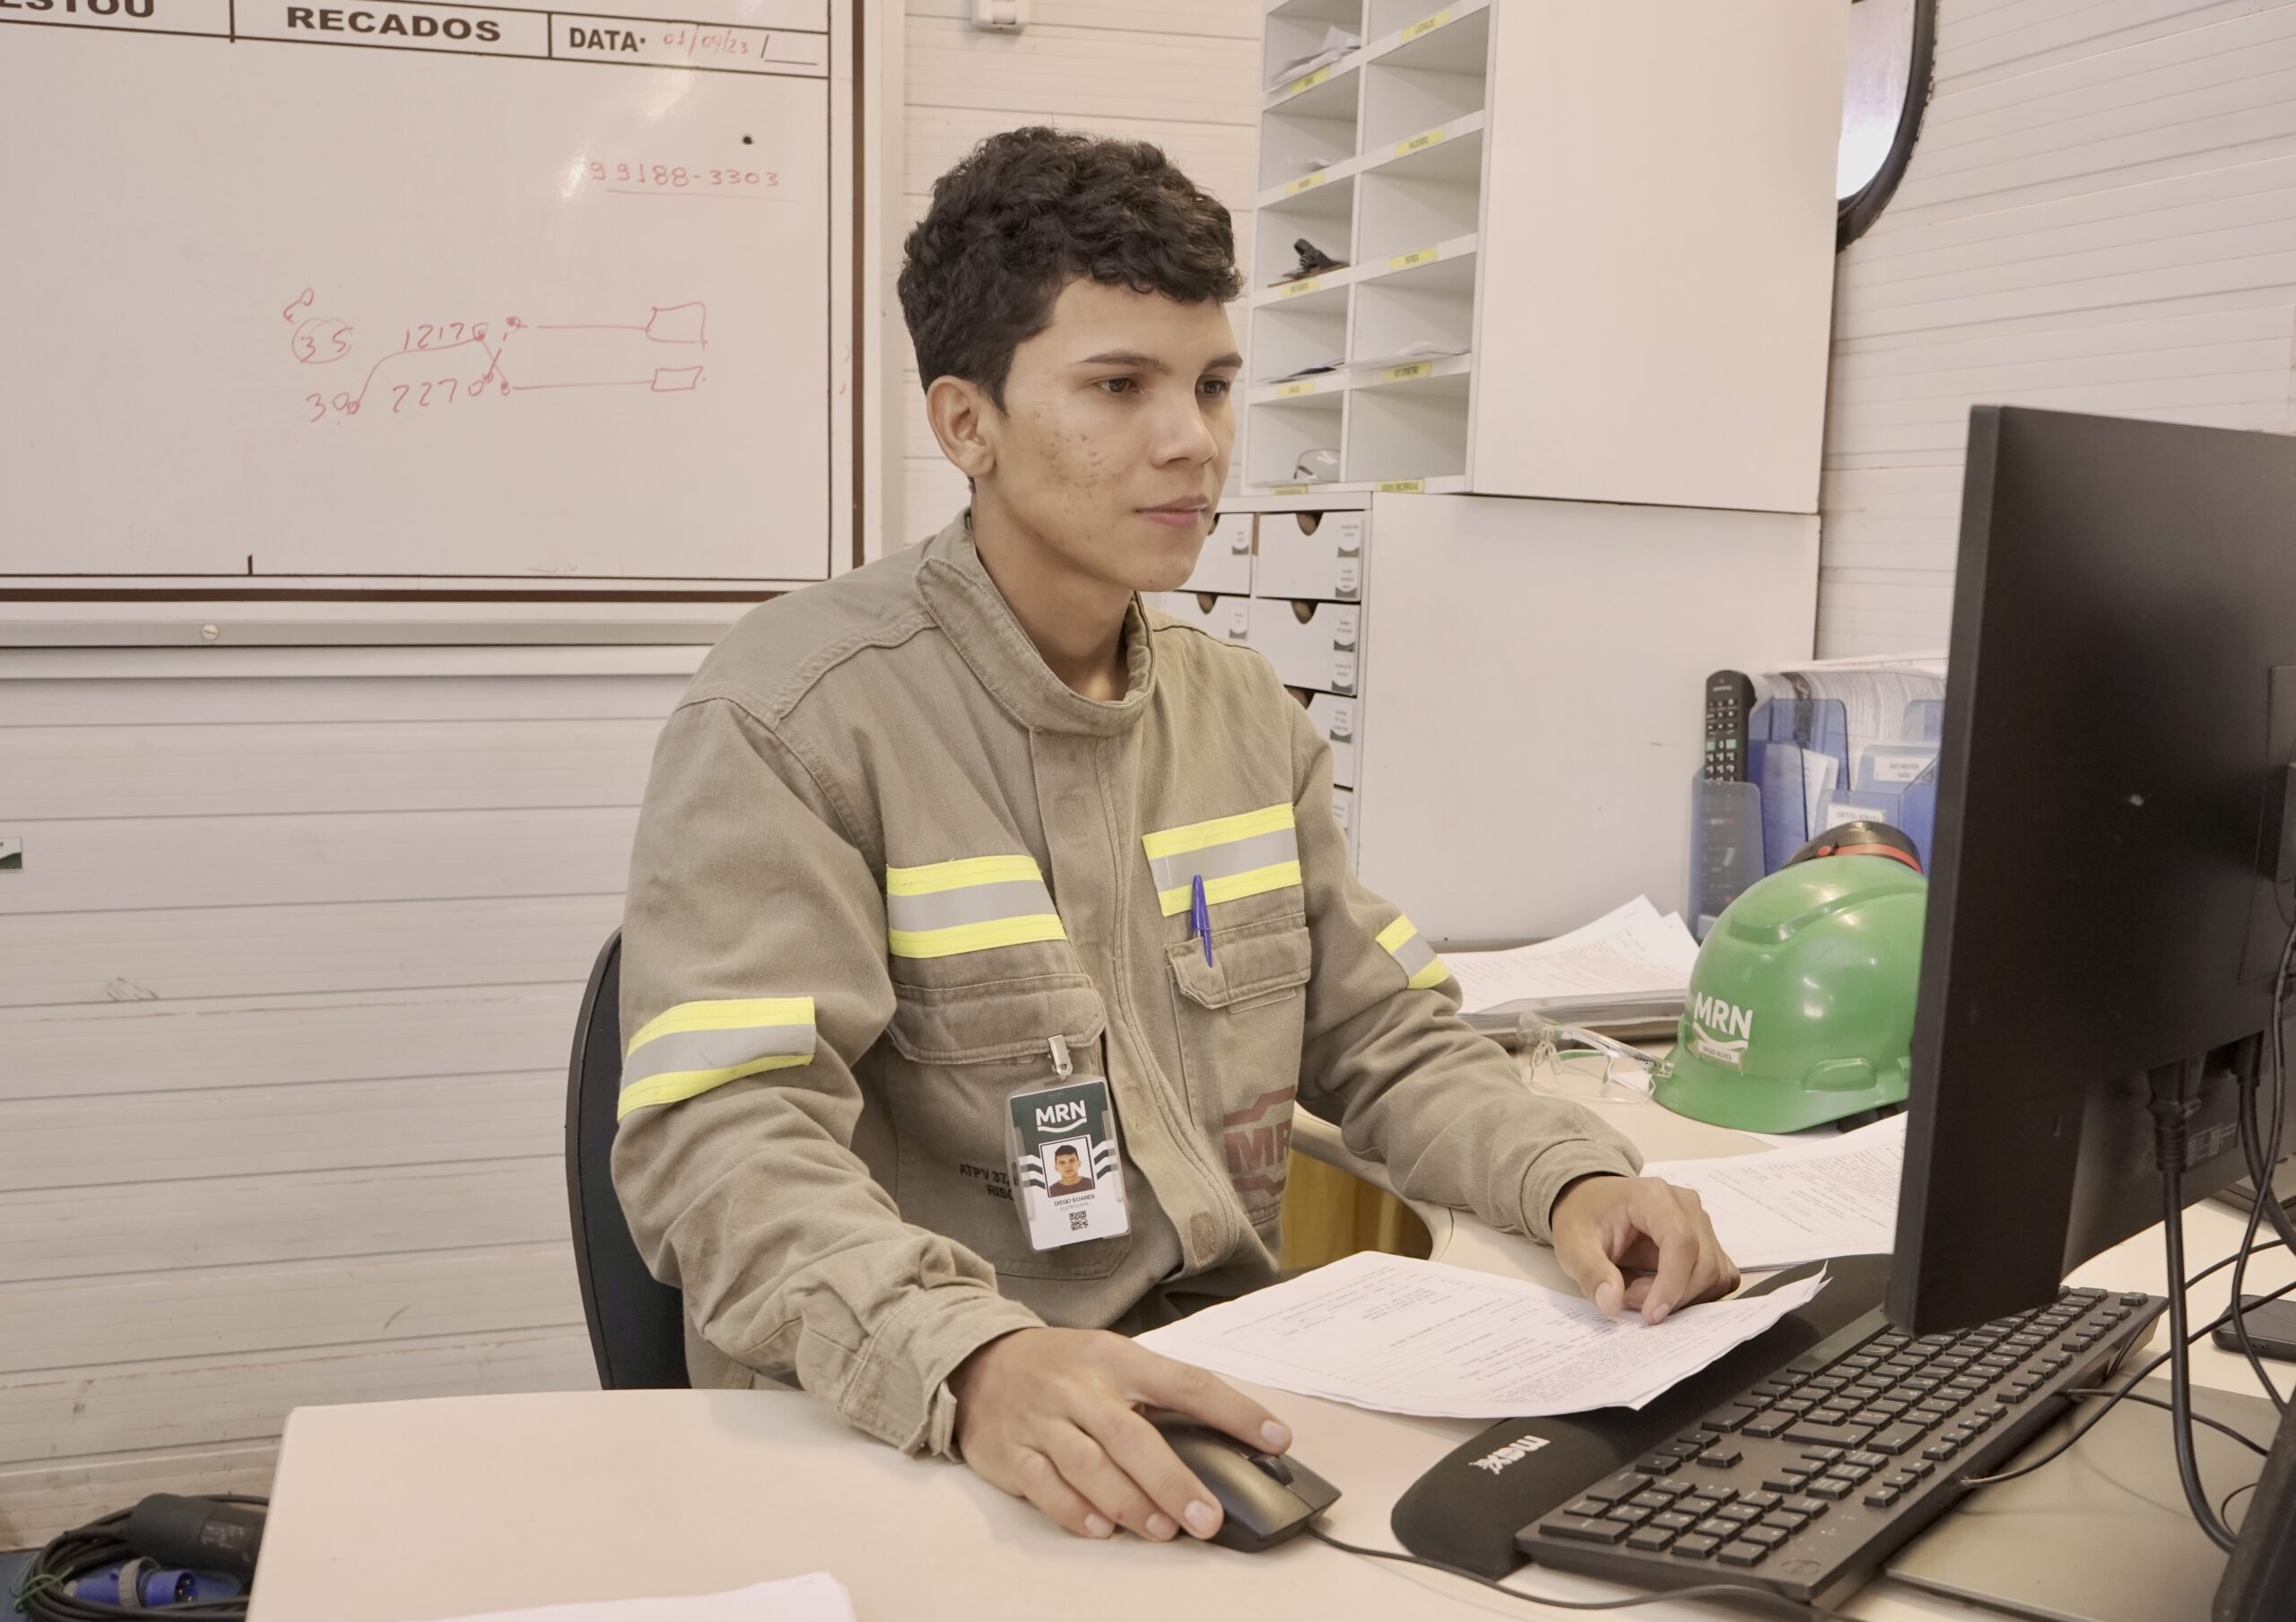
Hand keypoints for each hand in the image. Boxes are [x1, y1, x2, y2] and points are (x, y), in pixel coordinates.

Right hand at [948, 1326, 1290, 1542]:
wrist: (979, 1361)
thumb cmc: (1061, 1367)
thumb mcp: (1109, 1360)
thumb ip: (1155, 1397)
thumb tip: (1217, 1446)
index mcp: (1117, 1359)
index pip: (1186, 1383)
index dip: (1234, 1411)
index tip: (1276, 1439)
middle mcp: (1081, 1388)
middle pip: (1133, 1437)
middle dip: (1174, 1481)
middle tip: (1208, 1518)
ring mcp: (1044, 1421)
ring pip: (1090, 1466)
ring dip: (1130, 1503)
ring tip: (1162, 1529)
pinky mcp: (1013, 1453)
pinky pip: (1046, 1487)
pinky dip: (1075, 1511)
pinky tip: (1102, 1528)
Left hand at [1550, 1174, 1740, 1324]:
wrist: (1590, 1203)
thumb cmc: (1584, 1217)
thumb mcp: (1573, 1244)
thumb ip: (1591, 1273)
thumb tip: (1611, 1304)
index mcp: (1653, 1196)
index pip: (1681, 1242)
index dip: (1672, 1284)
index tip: (1651, 1315)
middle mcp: (1686, 1205)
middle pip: (1703, 1262)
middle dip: (1671, 1295)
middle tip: (1630, 1299)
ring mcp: (1700, 1223)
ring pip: (1715, 1273)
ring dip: (1682, 1297)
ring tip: (1640, 1291)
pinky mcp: (1706, 1242)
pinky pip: (1719, 1276)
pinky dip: (1697, 1295)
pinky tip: (1664, 1293)